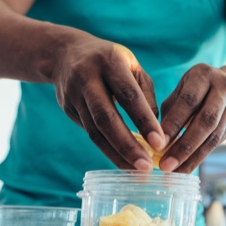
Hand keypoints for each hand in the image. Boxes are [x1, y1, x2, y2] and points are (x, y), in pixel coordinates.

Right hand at [52, 37, 165, 169]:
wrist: (65, 54)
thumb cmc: (111, 61)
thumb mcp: (132, 67)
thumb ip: (145, 94)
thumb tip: (156, 129)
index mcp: (110, 62)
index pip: (129, 95)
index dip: (144, 120)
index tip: (160, 143)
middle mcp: (88, 78)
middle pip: (106, 117)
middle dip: (127, 145)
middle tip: (146, 167)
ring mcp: (74, 95)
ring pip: (95, 130)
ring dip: (116, 154)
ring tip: (137, 171)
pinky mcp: (68, 109)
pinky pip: (89, 133)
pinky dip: (107, 150)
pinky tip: (123, 162)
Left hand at [158, 63, 225, 172]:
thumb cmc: (198, 90)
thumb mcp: (182, 89)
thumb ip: (170, 111)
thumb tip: (155, 139)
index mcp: (204, 75)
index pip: (188, 101)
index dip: (173, 124)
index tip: (157, 144)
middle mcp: (224, 88)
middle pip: (205, 121)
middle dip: (184, 146)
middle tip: (165, 165)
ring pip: (214, 136)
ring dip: (192, 157)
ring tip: (174, 171)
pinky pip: (218, 143)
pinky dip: (200, 157)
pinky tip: (185, 166)